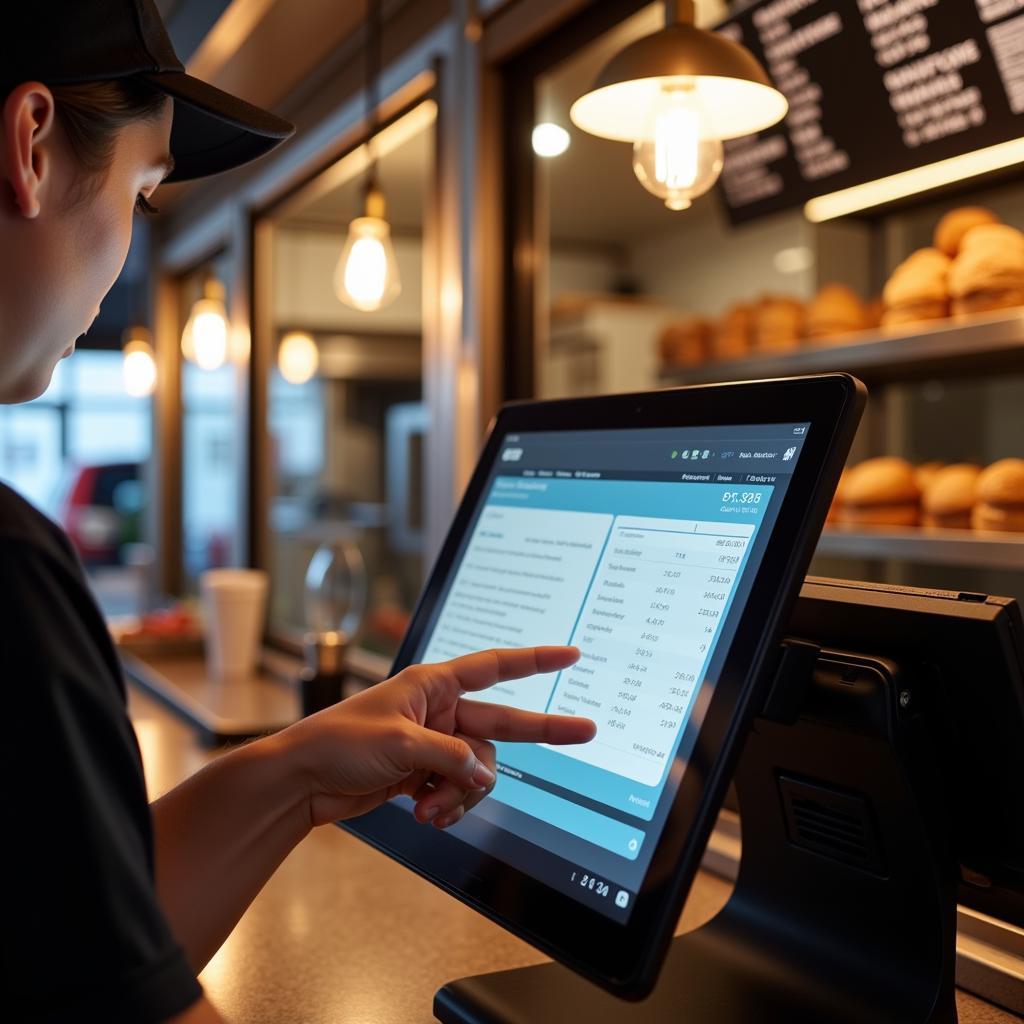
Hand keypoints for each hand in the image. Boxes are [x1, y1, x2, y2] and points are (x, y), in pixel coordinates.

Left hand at [282, 646, 594, 828]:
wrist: (301, 781)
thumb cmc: (338, 742)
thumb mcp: (401, 743)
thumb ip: (451, 758)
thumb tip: (485, 775)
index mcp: (433, 685)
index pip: (495, 667)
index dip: (535, 661)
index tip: (570, 656)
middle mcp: (439, 711)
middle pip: (501, 725)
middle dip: (541, 733)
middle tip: (586, 732)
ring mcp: (433, 745)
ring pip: (477, 770)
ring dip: (460, 794)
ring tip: (430, 808)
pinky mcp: (423, 775)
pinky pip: (457, 790)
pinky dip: (447, 806)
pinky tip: (424, 814)